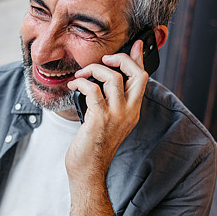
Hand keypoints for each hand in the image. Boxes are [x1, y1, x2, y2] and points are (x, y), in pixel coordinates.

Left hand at [65, 40, 148, 184]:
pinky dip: (81, 83)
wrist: (87, 170)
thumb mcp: (107, 121)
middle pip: (137, 74)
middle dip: (122, 58)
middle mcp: (128, 112)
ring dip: (93, 70)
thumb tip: (102, 82)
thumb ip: (110, 102)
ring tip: (81, 75)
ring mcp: (116, 116)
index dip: (139, 59)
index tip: (136, 44)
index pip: (142, 79)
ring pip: (113, 78)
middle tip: (105, 58)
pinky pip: (93, 90)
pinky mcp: (99, 119)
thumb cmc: (93, 146)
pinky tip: (74, 86)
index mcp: (132, 111)